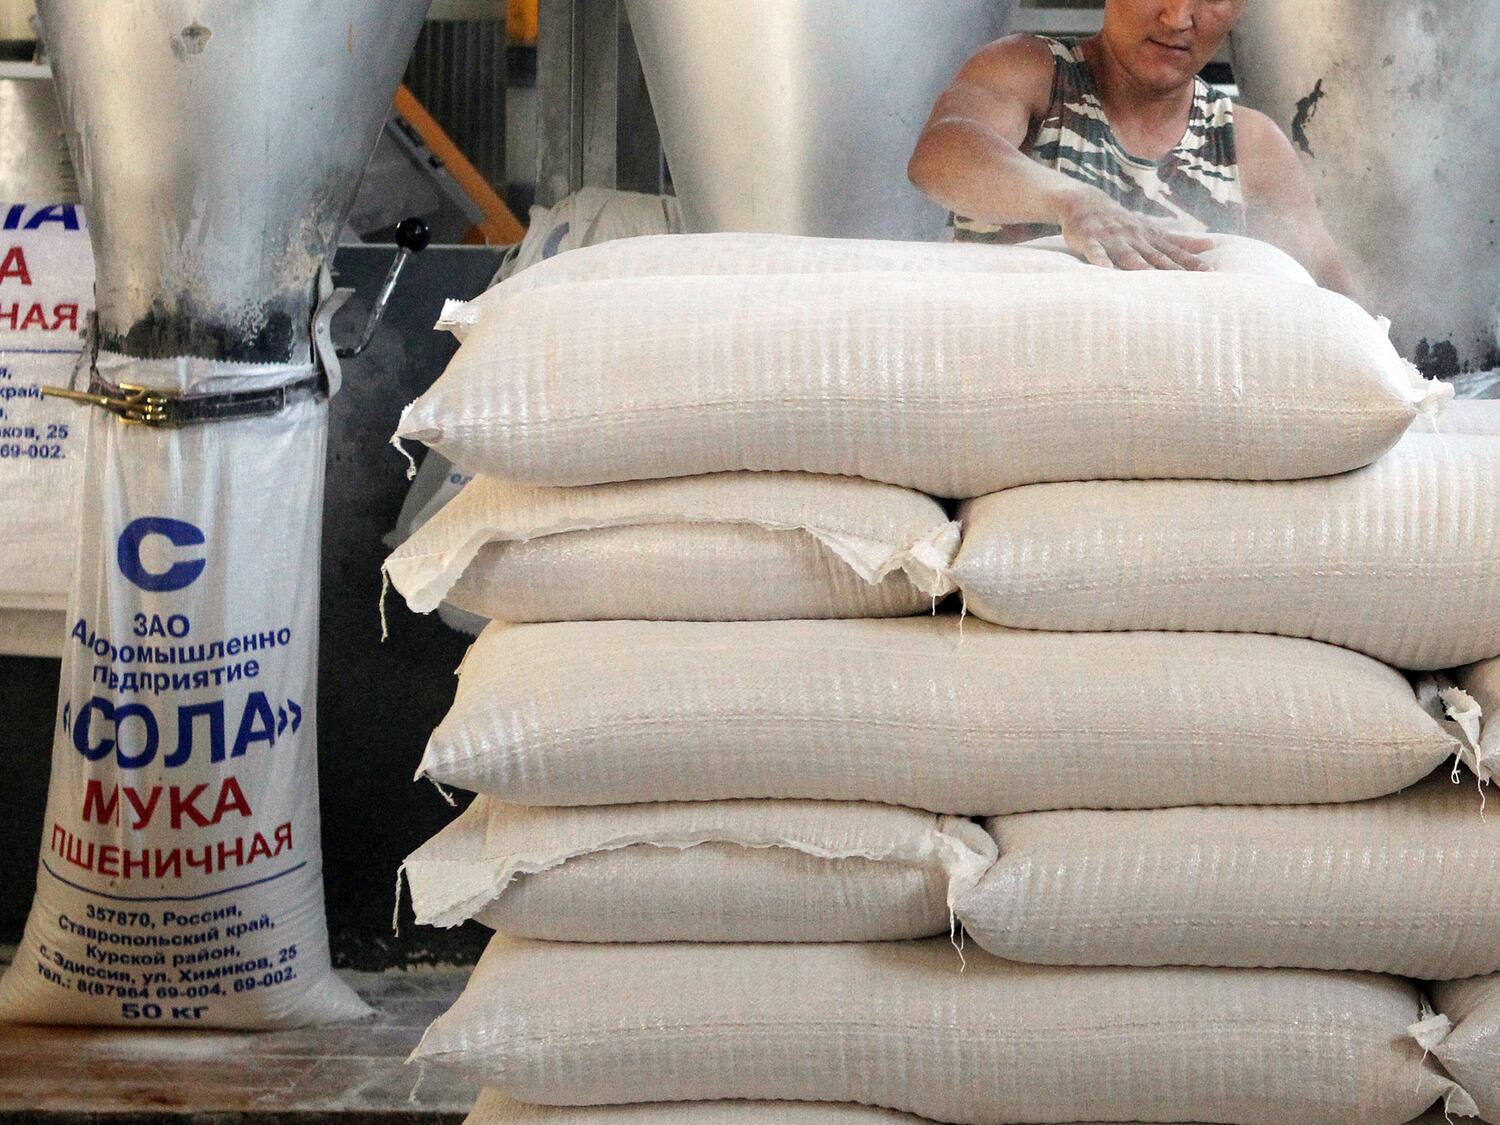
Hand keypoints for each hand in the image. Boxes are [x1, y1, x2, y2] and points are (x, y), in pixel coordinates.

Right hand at [1053, 186, 1214, 270]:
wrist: (1085, 202)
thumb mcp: (1152, 228)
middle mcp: (1134, 237)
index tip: (1210, 272)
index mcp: (1149, 236)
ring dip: (1139, 266)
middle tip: (1190, 282)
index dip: (1191, 261)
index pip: (1174, 251)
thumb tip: (1209, 244)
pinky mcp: (1089, 240)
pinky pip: (1095, 252)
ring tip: (1151, 283)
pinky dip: (1100, 261)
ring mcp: (1112, 238)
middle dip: (1172, 268)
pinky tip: (1105, 270)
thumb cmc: (1122, 222)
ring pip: (1127, 254)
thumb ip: (1178, 239)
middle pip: (1155, 255)